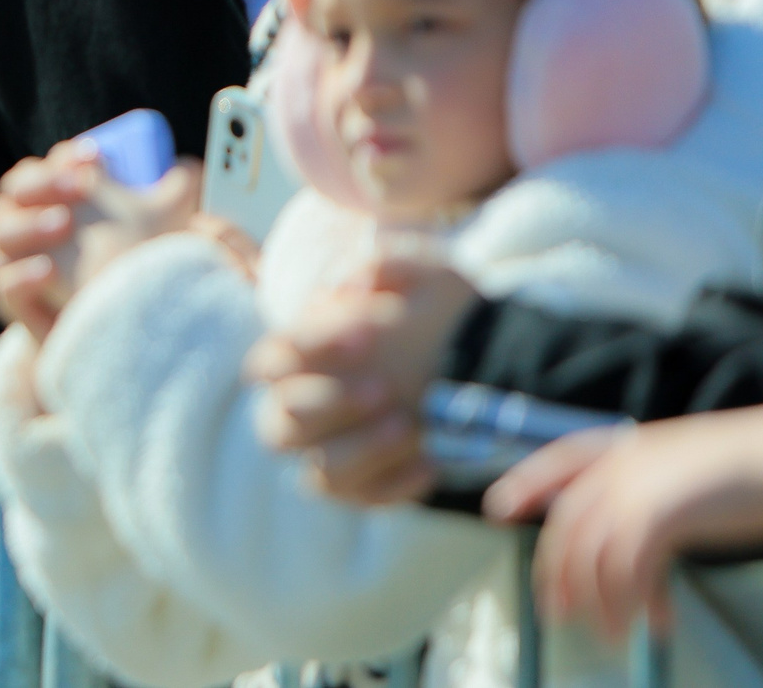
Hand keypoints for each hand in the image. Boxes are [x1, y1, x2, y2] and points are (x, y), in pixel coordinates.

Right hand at [0, 146, 199, 339]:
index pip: (48, 166)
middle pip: (13, 189)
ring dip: (26, 221)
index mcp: (62, 200)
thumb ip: (173, 198)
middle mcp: (32, 225)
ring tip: (64, 224)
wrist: (114, 338)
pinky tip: (47, 272)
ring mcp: (16, 260)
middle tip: (80, 187)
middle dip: (42, 181)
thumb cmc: (136, 275)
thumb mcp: (159, 234)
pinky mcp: (14, 300)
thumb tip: (186, 169)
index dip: (65, 158)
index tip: (95, 159)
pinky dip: (18, 274)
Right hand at [245, 254, 481, 504]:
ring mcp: (329, 453)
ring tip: (407, 426)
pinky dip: (396, 484)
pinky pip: (366, 498)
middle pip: (281, 420)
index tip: (367, 336)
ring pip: (320, 469)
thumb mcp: (426, 277)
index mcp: (299, 359)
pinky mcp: (363, 489)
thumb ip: (388, 264)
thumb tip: (353, 281)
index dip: (310, 348)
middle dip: (328, 405)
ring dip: (360, 450)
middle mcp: (301, 410)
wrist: (489, 367)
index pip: (273, 358)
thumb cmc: (437, 315)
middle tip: (382, 389)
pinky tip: (431, 462)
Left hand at [482, 378, 762, 640]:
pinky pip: (629, 570)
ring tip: (613, 634)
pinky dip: (638, 603)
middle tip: (559, 613)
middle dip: (558, 573)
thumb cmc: (758, 470)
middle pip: (569, 524)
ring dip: (601, 603)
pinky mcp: (660, 514)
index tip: (498, 508)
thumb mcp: (689, 469)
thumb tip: (635, 530)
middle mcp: (623, 463)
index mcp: (628, 445)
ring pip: (593, 555)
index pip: (559, 460)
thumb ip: (653, 489)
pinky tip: (659, 622)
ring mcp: (638, 487)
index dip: (525, 483)